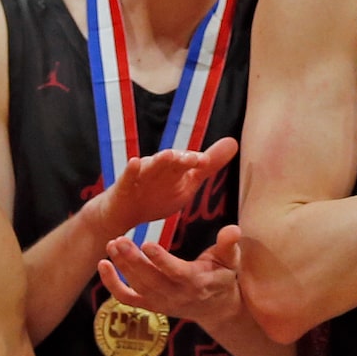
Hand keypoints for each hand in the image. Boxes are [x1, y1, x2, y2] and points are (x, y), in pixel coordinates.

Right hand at [90, 138, 236, 238]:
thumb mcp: (186, 184)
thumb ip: (208, 165)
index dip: (195, 161)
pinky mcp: (123, 188)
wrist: (122, 214)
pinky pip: (128, 178)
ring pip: (150, 167)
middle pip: (170, 163)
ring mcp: (140, 177)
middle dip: (181, 160)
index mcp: (174, 170)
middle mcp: (158, 168)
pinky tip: (134, 162)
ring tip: (169, 155)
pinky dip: (131, 170)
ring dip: (159, 161)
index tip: (205, 161)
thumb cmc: (156, 196)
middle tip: (193, 159)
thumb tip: (234, 141)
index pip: (186, 163)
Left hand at [98, 228, 240, 330]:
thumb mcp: (231, 260)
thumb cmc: (222, 276)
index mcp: (197, 282)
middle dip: (133, 261)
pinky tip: (103, 265)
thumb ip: (229, 245)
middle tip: (119, 240)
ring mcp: (161, 302)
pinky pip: (127, 298)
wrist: (215, 307)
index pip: (177, 273)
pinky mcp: (150, 305)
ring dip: (122, 266)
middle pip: (151, 280)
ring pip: (137, 286)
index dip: (161, 260)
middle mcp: (177, 295)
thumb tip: (234, 229)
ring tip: (112, 244)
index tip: (147, 243)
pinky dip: (112, 284)